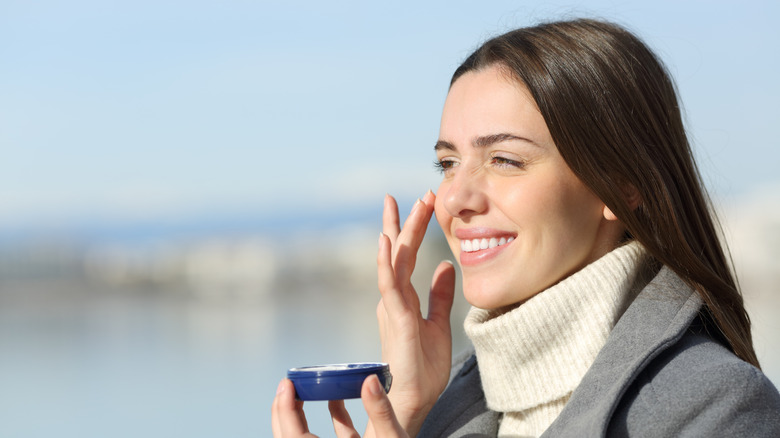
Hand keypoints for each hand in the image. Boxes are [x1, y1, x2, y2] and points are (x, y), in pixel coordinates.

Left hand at [271, 376, 407, 437]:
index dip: (284, 408)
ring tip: (305, 390)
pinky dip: (332, 420)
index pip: (293, 435)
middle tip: (288, 384)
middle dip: (283, 411)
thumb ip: (380, 412)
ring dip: (301, 417)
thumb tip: (369, 381)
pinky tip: (337, 399)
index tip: (287, 384)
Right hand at [371, 192, 455, 435]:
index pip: (407, 257)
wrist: (415, 398)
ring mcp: (392, 307)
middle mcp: (393, 299)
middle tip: (409, 195)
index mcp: (403, 299)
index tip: (423, 202)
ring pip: (392, 263)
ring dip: (395, 233)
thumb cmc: (423, 367)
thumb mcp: (439, 322)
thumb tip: (448, 264)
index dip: (413, 229)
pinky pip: (389, 286)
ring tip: (397, 206)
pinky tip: (388, 242)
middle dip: (402, 222)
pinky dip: (387, 263)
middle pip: (397, 253)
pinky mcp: (396, 319)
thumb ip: (440, 294)